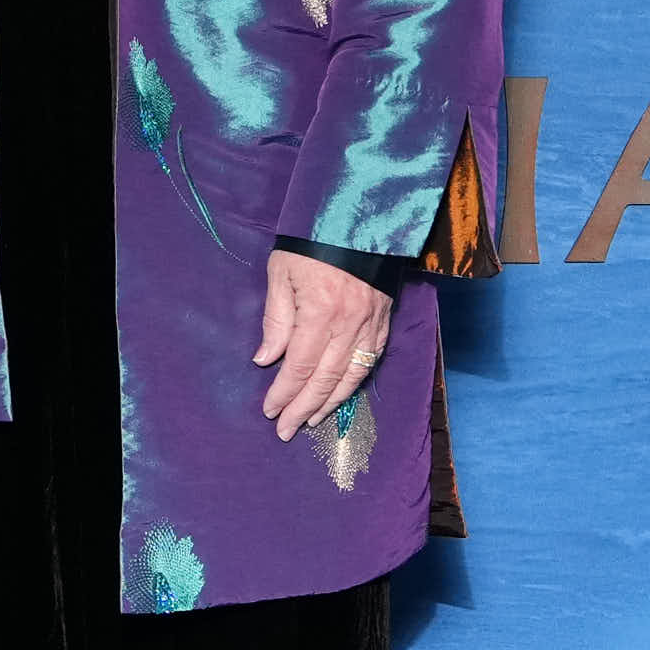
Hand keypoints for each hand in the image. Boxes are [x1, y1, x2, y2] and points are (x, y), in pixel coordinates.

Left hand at [251, 249, 394, 441]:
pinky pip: (370, 361)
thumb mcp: (281, 274)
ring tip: (311, 420)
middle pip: (325, 378)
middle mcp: (348, 324)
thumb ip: (276, 319)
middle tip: (286, 429)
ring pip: (351, 376)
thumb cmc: (310, 244)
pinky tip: (342, 395)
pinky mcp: (384, 322)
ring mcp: (370, 325)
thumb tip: (265, 359)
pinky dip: (355, 383)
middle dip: (303, 407)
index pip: (299, 365)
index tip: (270, 410)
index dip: (284, 392)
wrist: (357, 219)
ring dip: (330, 403)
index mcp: (320, 312)